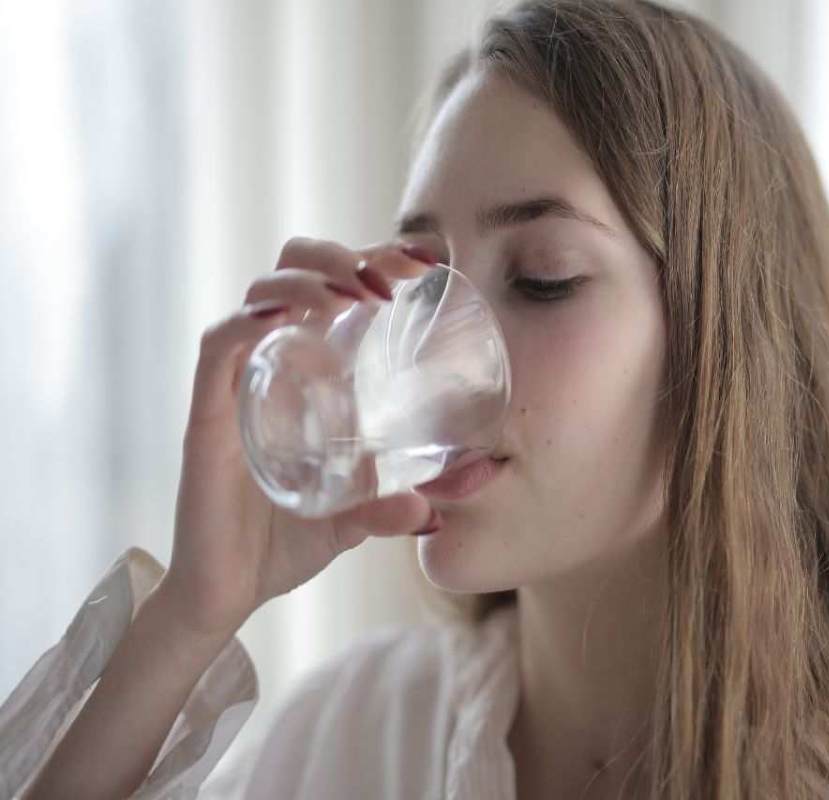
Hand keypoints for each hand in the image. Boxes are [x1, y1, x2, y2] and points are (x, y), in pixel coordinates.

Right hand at [158, 238, 436, 637]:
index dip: (373, 259)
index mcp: (308, 372)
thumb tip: (448, 501)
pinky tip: (289, 316)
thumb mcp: (359, 517)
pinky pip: (220, 346)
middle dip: (340, 254)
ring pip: (260, 294)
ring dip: (309, 277)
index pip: (334, 288)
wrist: (228, 593)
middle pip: (293, 270)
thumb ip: (398, 504)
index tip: (424, 264)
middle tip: (389, 280)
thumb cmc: (287, 541)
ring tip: (354, 293)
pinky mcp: (209, 414)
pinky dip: (251, 320)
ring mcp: (238, 384)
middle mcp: (272, 364)